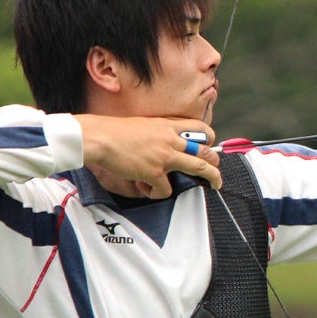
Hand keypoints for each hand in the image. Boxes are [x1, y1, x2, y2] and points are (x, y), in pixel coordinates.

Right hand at [75, 115, 221, 197]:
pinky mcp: (154, 173)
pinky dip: (159, 193)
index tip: (209, 145)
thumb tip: (166, 144)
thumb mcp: (144, 124)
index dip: (209, 138)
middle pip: (205, 151)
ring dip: (212, 178)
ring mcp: (164, 157)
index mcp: (168, 125)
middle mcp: (171, 140)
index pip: (199, 127)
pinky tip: (149, 190)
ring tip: (214, 185)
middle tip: (217, 171)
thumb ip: (159, 132)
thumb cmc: (115, 131)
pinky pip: (167, 189)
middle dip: (216, 162)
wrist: (100, 137)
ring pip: (199, 168)